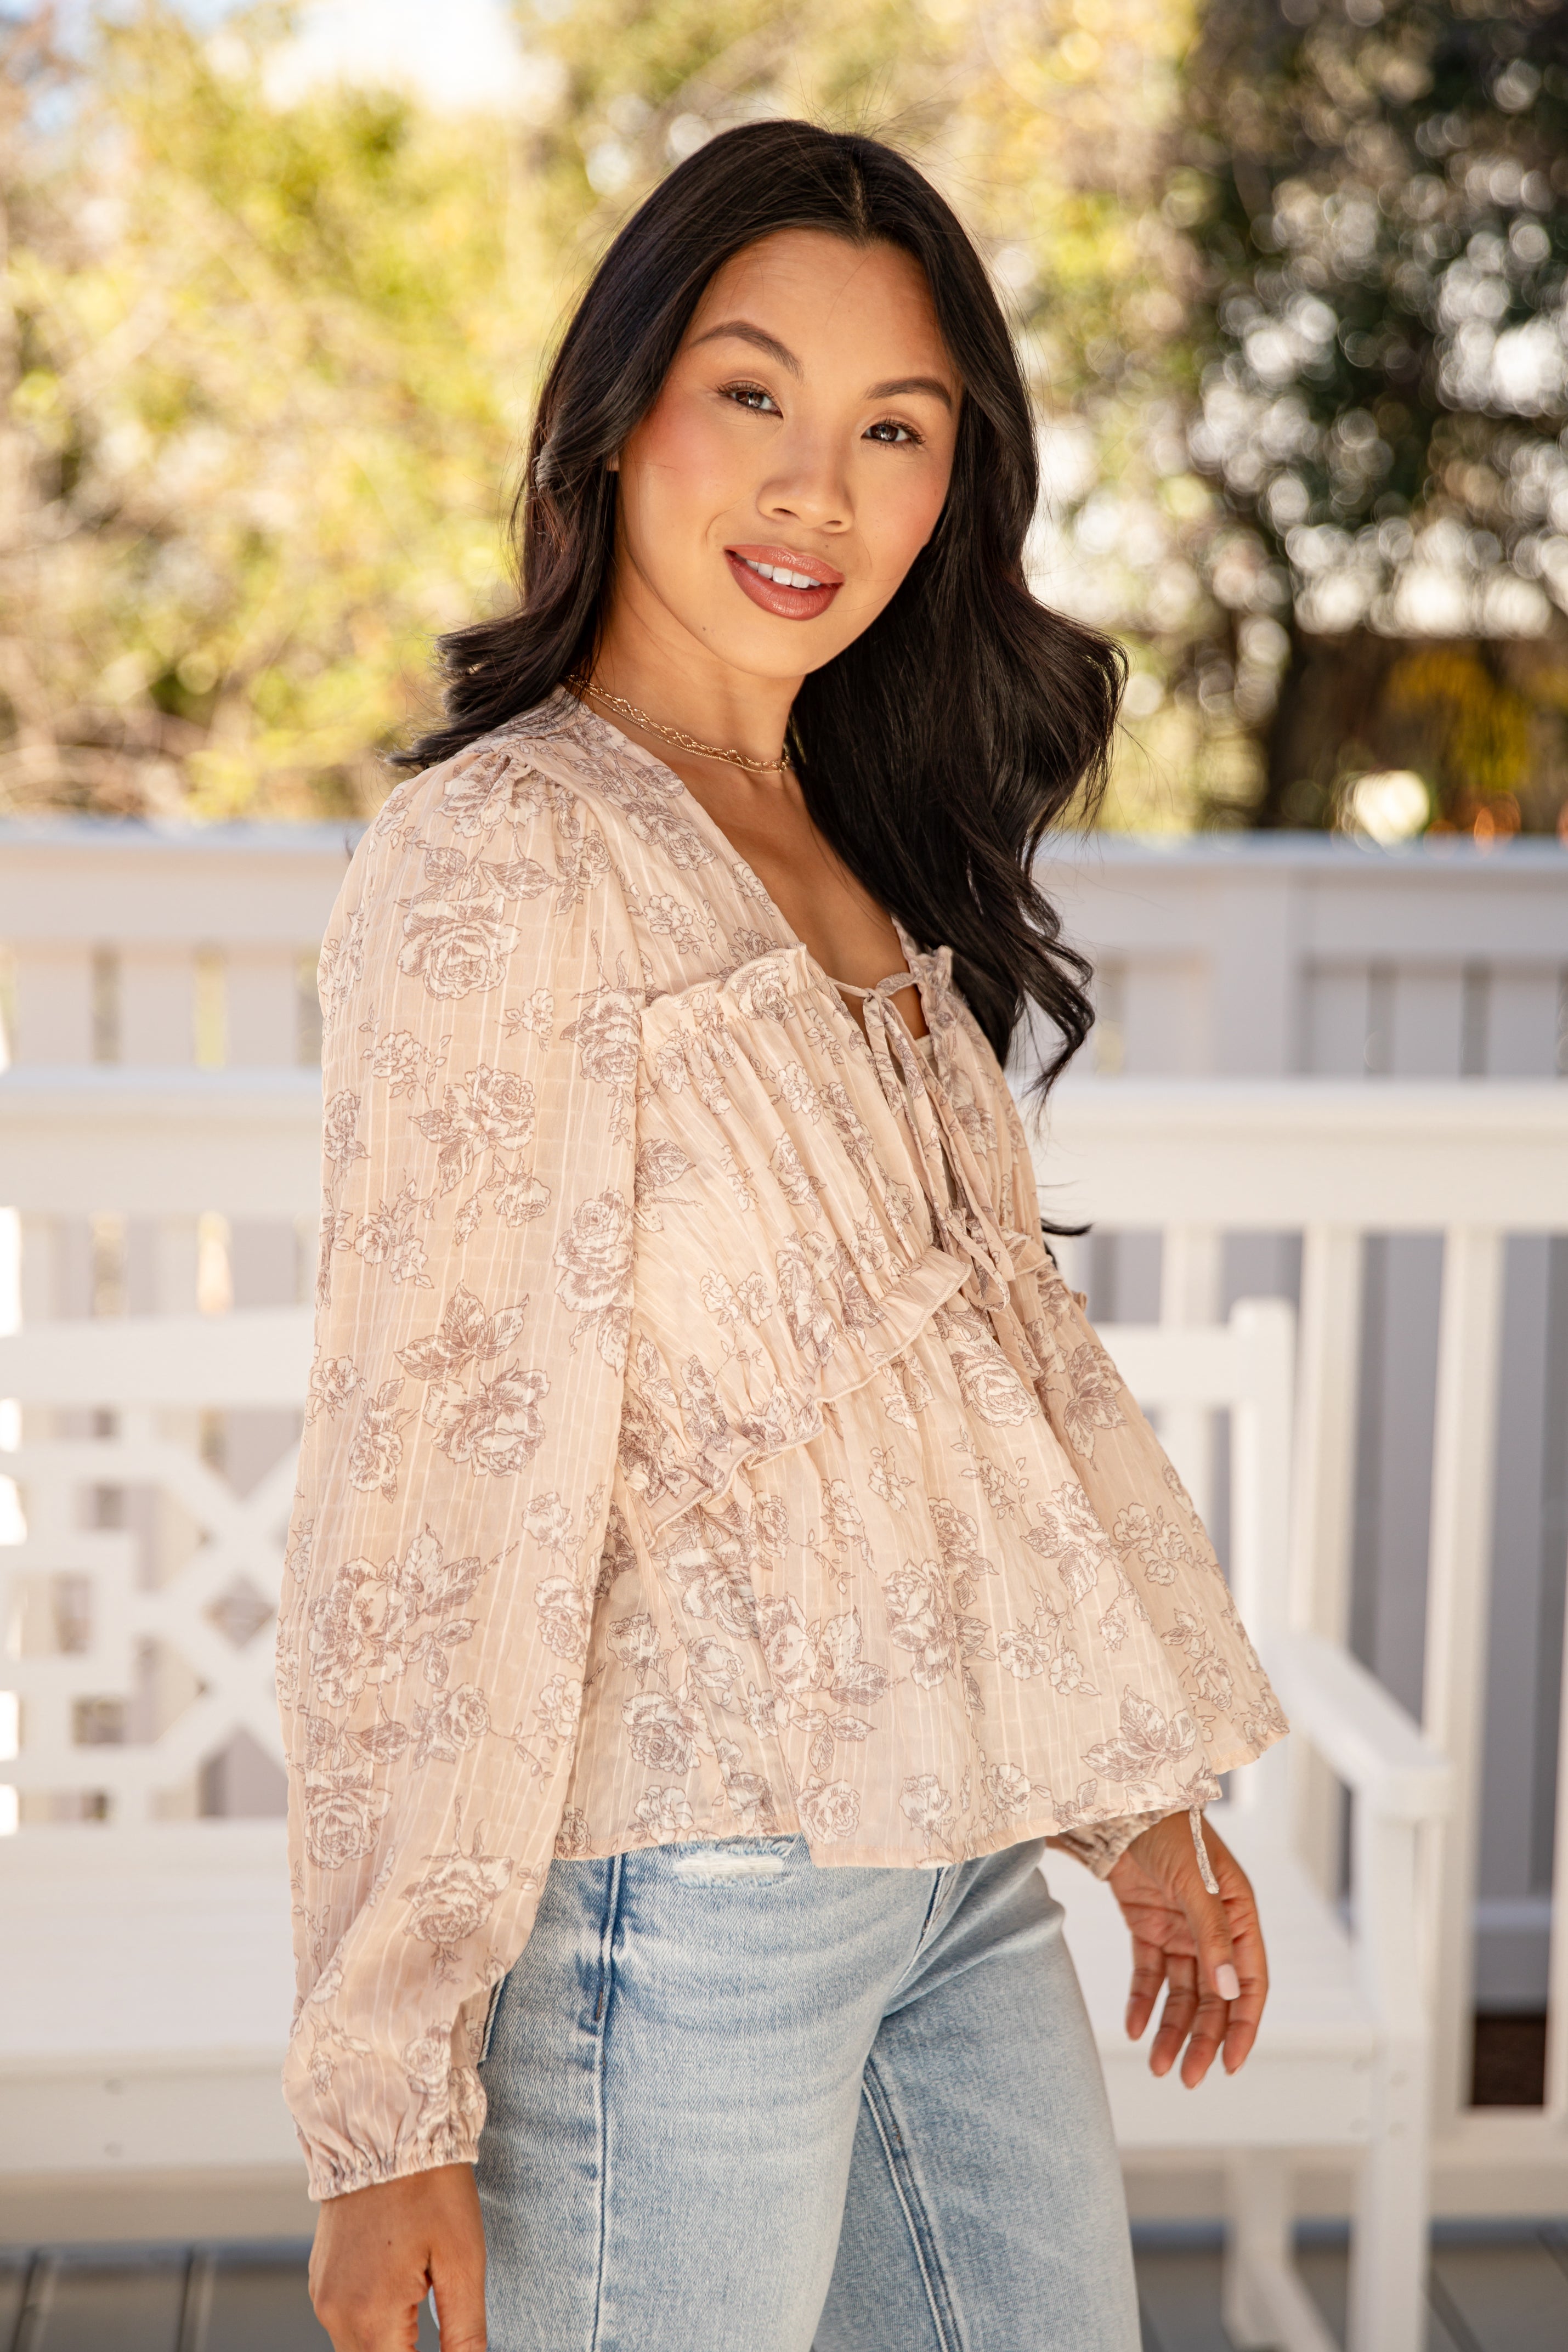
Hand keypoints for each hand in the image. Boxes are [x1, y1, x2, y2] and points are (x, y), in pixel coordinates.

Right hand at [309, 2161, 486, 2351]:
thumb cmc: (429, 2185)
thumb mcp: (463, 2261)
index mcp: (370, 2317)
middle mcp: (335, 2313)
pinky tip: (405, 2290)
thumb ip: (465, 2333)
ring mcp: (323, 2294)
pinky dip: (376, 2321)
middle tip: (435, 2309)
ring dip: (392, 2343)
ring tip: (425, 2299)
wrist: (386, 2124)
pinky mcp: (321, 2276)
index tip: (454, 2346)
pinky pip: (347, 2320)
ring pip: (359, 2349)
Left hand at [1105, 1813, 1267, 2086]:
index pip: (1250, 1982)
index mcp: (1239, 1914)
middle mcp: (1214, 1927)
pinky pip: (1149, 1974)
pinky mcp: (1148, 1926)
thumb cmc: (1169, 1829)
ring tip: (1158, 2065)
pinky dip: (1142, 2001)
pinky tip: (1133, 2027)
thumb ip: (1212, 1936)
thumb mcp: (1196, 1882)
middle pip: (1214, 1997)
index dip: (1243, 2025)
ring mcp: (1181, 1928)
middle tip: (1189, 2078)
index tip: (1230, 2063)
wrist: (1120, 1802)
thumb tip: (1228, 1991)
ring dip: (1172, 2029)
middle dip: (1203, 2039)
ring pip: (1182, 1993)